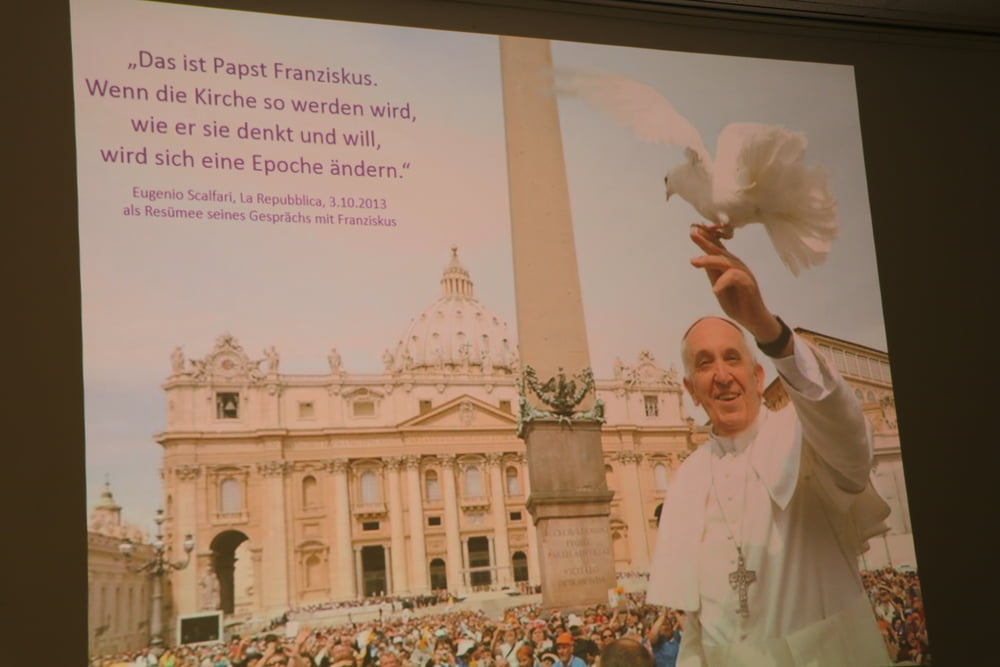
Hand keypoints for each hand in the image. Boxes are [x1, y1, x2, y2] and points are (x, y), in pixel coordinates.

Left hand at [689, 224, 782, 344]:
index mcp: (729, 265)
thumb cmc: (736, 302)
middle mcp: (737, 266)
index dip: (707, 238)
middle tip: (693, 232)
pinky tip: (715, 289)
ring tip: (694, 262)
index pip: (717, 249)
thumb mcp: (718, 286)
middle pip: (720, 251)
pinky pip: (735, 278)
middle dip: (706, 241)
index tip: (694, 229)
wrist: (753, 319)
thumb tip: (698, 260)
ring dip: (709, 260)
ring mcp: (744, 274)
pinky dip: (723, 282)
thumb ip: (712, 273)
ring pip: (726, 262)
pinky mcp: (750, 284)